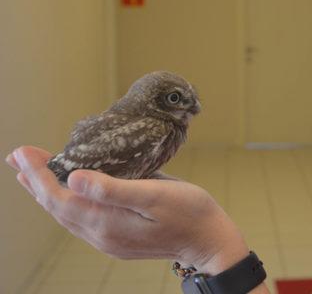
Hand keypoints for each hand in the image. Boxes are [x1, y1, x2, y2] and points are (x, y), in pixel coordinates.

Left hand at [5, 146, 248, 271]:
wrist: (209, 242)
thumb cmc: (190, 212)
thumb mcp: (156, 195)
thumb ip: (114, 189)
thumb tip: (74, 178)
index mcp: (107, 223)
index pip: (60, 197)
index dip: (39, 174)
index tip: (23, 152)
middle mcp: (101, 235)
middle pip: (57, 207)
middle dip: (35, 181)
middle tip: (17, 155)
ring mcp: (109, 240)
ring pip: (66, 214)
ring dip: (46, 192)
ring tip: (30, 172)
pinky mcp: (118, 239)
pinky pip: (80, 218)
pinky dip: (65, 201)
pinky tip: (66, 191)